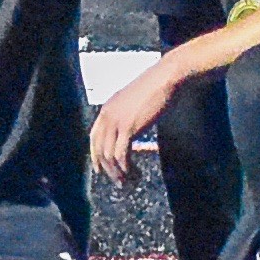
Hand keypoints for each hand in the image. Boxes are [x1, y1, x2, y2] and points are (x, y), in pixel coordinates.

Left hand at [89, 60, 185, 186]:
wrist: (165, 77)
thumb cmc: (155, 87)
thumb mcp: (134, 102)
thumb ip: (127, 115)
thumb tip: (130, 130)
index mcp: (107, 109)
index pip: (94, 137)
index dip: (96, 156)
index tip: (101, 170)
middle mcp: (107, 115)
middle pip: (99, 149)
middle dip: (108, 169)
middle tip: (120, 182)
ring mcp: (116, 121)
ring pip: (109, 155)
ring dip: (118, 172)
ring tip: (129, 181)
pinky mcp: (129, 127)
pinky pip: (121, 154)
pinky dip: (127, 167)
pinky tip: (135, 172)